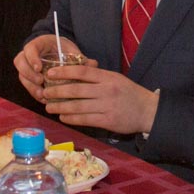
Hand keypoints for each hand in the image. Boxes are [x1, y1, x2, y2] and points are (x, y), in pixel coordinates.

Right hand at [14, 33, 86, 103]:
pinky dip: (35, 93)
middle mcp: (28, 54)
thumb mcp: (70, 49)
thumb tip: (93, 63)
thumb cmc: (63, 49)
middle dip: (29, 74)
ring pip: (22, 76)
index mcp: (38, 44)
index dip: (32, 58)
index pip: (30, 48)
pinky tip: (44, 100)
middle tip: (40, 82)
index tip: (39, 67)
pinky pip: (28, 86)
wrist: (58, 51)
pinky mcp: (29, 77)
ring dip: (30, 86)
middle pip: (20, 62)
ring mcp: (27, 66)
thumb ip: (79, 56)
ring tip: (42, 95)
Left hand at [42, 61, 157, 134]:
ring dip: (61, 107)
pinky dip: (71, 119)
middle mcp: (106, 90)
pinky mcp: (107, 121)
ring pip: (78, 106)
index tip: (50, 73)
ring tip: (49, 107)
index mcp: (107, 77)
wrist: (148, 110)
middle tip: (45, 93)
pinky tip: (63, 117)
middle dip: (57, 91)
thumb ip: (97, 77)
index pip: (82, 71)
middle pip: (76, 90)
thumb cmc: (130, 93)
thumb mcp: (116, 79)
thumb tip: (74, 75)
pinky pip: (85, 119)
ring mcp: (107, 106)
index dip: (64, 72)